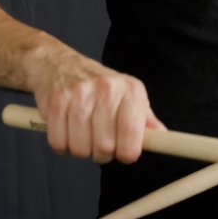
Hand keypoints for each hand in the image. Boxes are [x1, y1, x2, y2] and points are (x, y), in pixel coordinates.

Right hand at [26, 49, 161, 164]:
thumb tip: (161, 138)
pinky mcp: (56, 102)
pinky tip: (67, 132)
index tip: (125, 154)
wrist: (59, 64)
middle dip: (102, 154)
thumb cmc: (98, 85)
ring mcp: (79, 94)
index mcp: (130, 90)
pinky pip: (58, 143)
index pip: (132, 132)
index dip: (128, 152)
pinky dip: (62, 145)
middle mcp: (106, 89)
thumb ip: (144, 119)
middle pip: (105, 147)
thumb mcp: (128, 95)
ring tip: (83, 135)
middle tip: (99, 142)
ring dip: (81, 150)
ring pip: (81, 148)